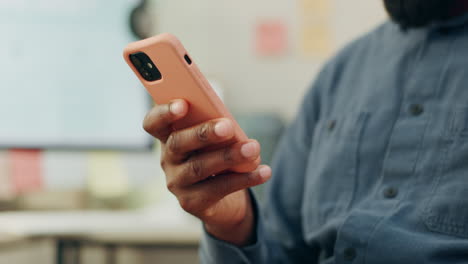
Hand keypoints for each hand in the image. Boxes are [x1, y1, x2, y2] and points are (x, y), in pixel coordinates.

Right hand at [143, 99, 271, 245]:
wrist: (221, 201)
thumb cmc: (217, 156)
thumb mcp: (214, 140)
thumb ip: (216, 128)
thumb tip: (231, 127)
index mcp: (169, 136)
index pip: (153, 123)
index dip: (163, 113)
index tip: (182, 104)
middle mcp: (168, 159)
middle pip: (178, 143)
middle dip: (203, 133)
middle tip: (228, 126)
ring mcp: (177, 183)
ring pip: (200, 167)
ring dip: (229, 156)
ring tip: (253, 148)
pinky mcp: (193, 202)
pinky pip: (219, 188)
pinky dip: (244, 178)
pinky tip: (263, 171)